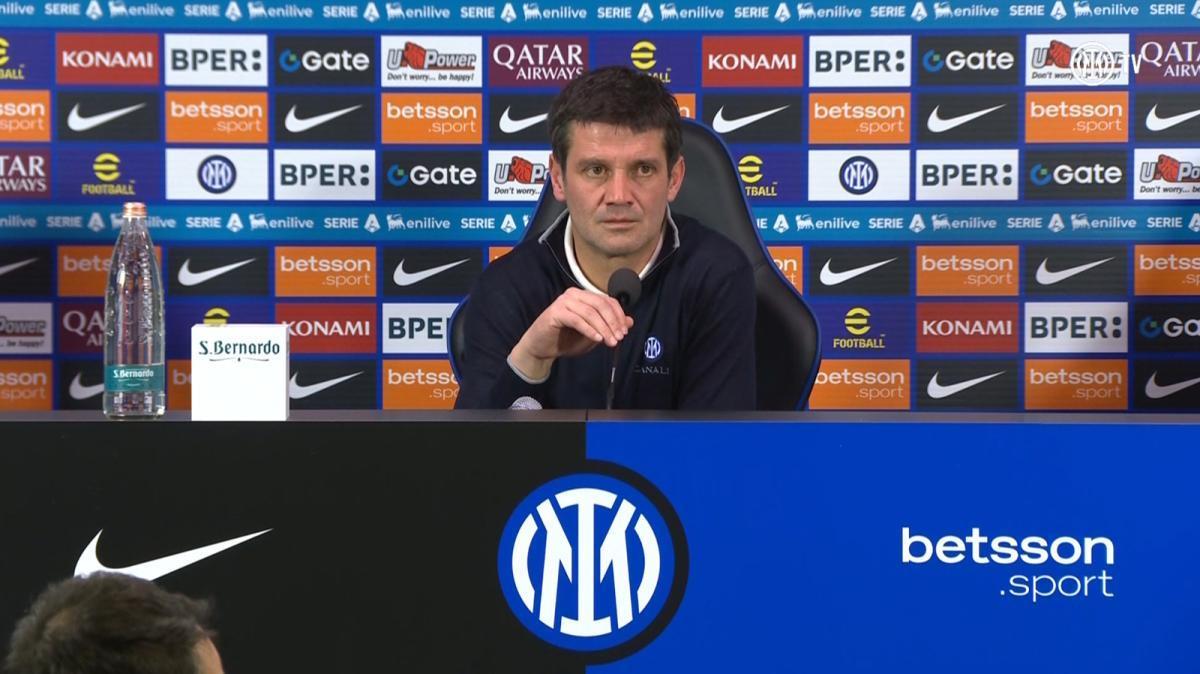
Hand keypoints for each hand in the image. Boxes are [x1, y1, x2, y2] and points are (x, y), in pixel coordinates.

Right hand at [508, 288, 633, 380]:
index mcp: (584, 296)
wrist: (542, 349)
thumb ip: (609, 326)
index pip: (608, 301)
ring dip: (603, 328)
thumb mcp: (594, 334)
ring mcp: (564, 301)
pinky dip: (589, 329)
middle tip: (618, 338)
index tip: (624, 332)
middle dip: (612, 322)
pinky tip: (597, 339)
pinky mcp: (555, 312)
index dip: (619, 316)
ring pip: (590, 312)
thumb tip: (630, 321)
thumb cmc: (567, 340)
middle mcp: (574, 294)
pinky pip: (577, 319)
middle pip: (601, 304)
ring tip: (610, 342)